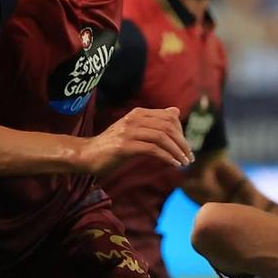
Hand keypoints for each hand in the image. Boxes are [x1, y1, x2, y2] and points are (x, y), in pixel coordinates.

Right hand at [76, 107, 192, 174]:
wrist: (87, 155)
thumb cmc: (112, 145)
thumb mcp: (134, 130)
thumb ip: (154, 121)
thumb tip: (175, 112)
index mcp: (138, 113)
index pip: (169, 118)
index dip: (182, 133)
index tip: (186, 148)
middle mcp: (134, 119)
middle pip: (167, 127)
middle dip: (182, 143)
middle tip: (189, 157)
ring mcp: (128, 132)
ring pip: (162, 137)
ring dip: (177, 151)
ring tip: (184, 163)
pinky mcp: (124, 146)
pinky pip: (152, 149)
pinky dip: (166, 157)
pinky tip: (173, 164)